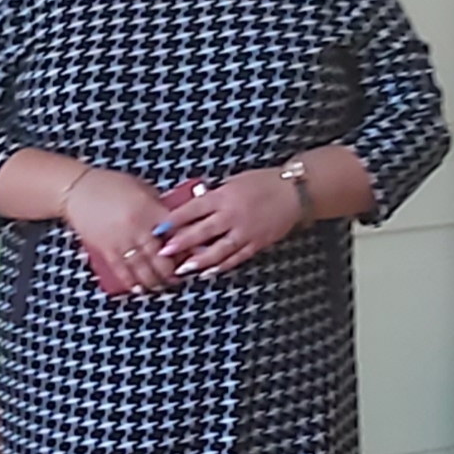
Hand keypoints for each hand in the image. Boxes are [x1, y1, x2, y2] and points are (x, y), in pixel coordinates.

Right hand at [62, 168, 181, 294]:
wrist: (77, 190)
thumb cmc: (109, 184)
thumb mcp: (141, 188)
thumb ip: (158, 205)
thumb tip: (175, 220)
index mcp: (149, 210)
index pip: (175, 232)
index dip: (187, 245)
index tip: (195, 253)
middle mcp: (136, 228)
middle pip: (160, 257)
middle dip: (172, 271)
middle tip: (180, 276)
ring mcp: (120, 241)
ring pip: (143, 269)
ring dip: (155, 281)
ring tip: (164, 286)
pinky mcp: (105, 250)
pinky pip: (122, 271)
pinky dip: (132, 282)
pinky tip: (141, 289)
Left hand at [159, 170, 302, 277]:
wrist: (293, 192)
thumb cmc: (262, 183)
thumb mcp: (234, 182)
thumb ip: (214, 195)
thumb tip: (191, 206)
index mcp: (224, 196)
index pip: (194, 209)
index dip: (175, 219)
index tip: (159, 227)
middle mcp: (232, 215)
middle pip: (202, 231)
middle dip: (181, 243)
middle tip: (164, 252)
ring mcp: (245, 231)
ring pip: (218, 250)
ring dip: (199, 260)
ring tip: (183, 269)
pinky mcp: (257, 243)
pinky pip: (236, 257)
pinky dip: (222, 266)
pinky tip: (209, 272)